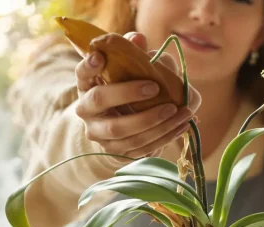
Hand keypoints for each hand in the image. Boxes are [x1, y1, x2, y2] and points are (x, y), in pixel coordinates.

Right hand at [74, 32, 201, 157]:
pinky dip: (164, 136)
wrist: (121, 129)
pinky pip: (140, 146)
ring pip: (124, 130)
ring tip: (181, 111)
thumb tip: (139, 39)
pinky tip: (181, 125)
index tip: (100, 57)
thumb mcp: (127, 72)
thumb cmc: (126, 91)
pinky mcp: (115, 151)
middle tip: (156, 87)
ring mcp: (99, 133)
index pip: (82, 73)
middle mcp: (86, 110)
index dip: (88, 66)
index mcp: (87, 85)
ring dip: (156, 121)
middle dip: (128, 93)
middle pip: (100, 100)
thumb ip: (132, 54)